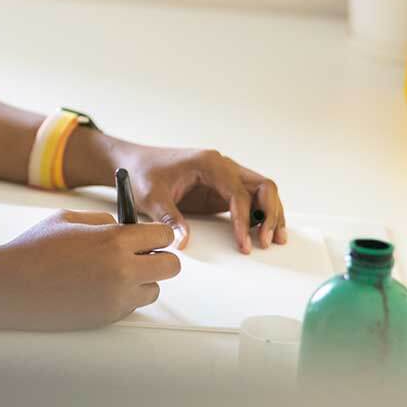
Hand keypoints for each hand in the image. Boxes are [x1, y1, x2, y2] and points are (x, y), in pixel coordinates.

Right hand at [0, 210, 179, 331]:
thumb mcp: (68, 218)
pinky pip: (132, 305)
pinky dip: (123, 296)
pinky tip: (98, 286)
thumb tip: (125, 226)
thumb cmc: (34, 249)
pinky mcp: (108, 317)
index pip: (163, 235)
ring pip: (154, 289)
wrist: (10, 285)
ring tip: (114, 273)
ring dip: (142, 280)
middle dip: (160, 258)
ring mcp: (117, 297)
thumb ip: (102, 221)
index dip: (159, 234)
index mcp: (114, 239)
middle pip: (171, 266)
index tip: (153, 236)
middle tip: (143, 255)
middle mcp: (122, 269)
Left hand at [117, 144, 286, 253]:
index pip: (238, 192)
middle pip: (263, 186)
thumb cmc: (143, 173)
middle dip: (270, 214)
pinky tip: (262, 233)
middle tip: (266, 241)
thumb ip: (169, 218)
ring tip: (273, 240)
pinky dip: (260, 214)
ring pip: (262, 191)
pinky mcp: (222, 190)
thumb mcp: (152, 196)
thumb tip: (184, 242)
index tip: (243, 243)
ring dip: (271, 214)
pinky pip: (250, 200)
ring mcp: (224, 177)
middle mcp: (222, 166)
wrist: (133, 163)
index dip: (243, 220)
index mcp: (209, 163)